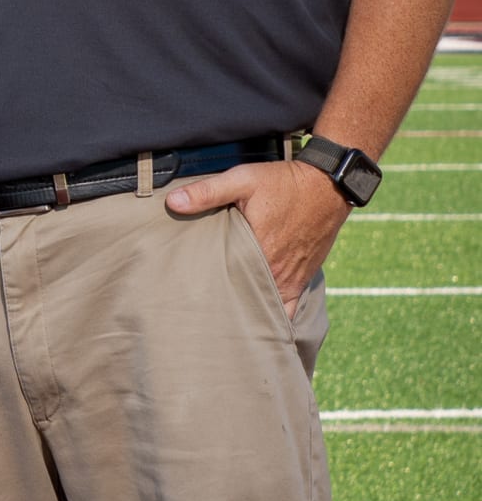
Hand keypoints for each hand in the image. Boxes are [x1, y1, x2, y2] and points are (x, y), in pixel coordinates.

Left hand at [165, 158, 345, 316]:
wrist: (328, 185)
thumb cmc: (284, 182)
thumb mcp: (243, 180)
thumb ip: (207, 192)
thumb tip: (172, 202)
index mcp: (259, 252)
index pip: (226, 285)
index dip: (208, 294)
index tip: (190, 298)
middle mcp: (277, 272)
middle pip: (245, 301)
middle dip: (225, 308)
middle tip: (202, 314)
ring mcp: (292, 279)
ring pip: (267, 309)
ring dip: (249, 314)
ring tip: (226, 319)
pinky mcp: (302, 279)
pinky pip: (288, 308)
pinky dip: (274, 315)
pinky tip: (258, 320)